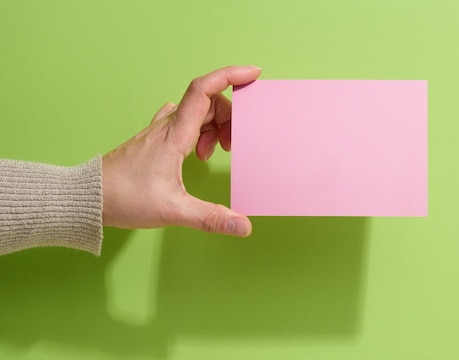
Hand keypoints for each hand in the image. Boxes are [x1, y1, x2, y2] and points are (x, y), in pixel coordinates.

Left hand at [101, 65, 260, 235]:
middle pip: (208, 101)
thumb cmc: (124, 197)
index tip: (253, 74)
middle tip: (235, 145)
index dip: (230, 75)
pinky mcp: (156, 140)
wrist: (88, 197)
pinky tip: (199, 151)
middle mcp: (168, 126)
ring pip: (198, 111)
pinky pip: (185, 121)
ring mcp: (160, 131)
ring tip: (217, 152)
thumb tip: (243, 226)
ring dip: (217, 125)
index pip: (204, 90)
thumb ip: (210, 218)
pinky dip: (201, 129)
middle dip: (230, 115)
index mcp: (174, 133)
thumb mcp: (172, 210)